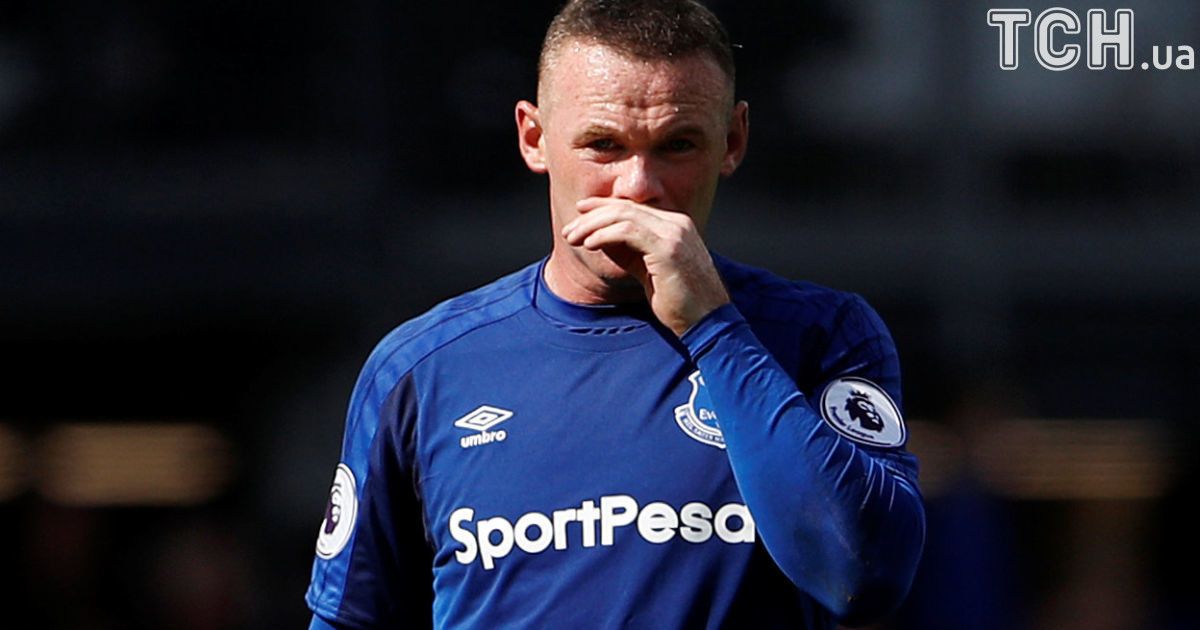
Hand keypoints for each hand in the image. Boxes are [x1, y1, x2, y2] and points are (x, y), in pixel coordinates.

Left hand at [562, 198, 729, 335]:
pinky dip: (604, 235)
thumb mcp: (648, 270)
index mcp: (675, 225)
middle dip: (592, 216)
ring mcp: (675, 233)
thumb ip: (629, 251)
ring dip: (593, 226)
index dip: (603, 206)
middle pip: (625, 208)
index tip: (580, 212)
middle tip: (569, 230)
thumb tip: (599, 239)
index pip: (633, 207)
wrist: (706, 321)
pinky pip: (628, 231)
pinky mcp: (669, 248)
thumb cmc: (679, 301)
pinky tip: (590, 245)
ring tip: (573, 239)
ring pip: (624, 216)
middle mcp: (677, 223)